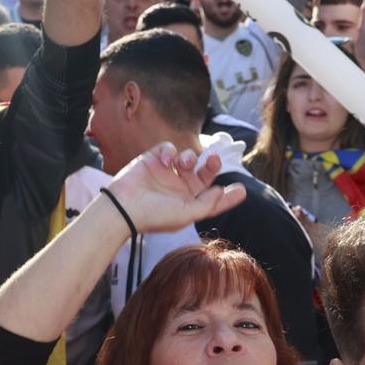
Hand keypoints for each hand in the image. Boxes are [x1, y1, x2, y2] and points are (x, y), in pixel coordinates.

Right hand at [104, 142, 245, 233]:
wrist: (122, 206)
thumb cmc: (154, 215)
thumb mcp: (186, 214)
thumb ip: (207, 204)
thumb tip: (222, 191)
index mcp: (188, 203)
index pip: (212, 198)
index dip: (227, 195)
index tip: (242, 190)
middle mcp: (179, 188)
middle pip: (203, 173)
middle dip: (211, 166)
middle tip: (215, 159)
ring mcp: (166, 173)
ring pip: (187, 158)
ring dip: (189, 158)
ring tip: (182, 163)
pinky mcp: (153, 160)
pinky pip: (168, 149)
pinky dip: (169, 151)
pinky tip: (165, 160)